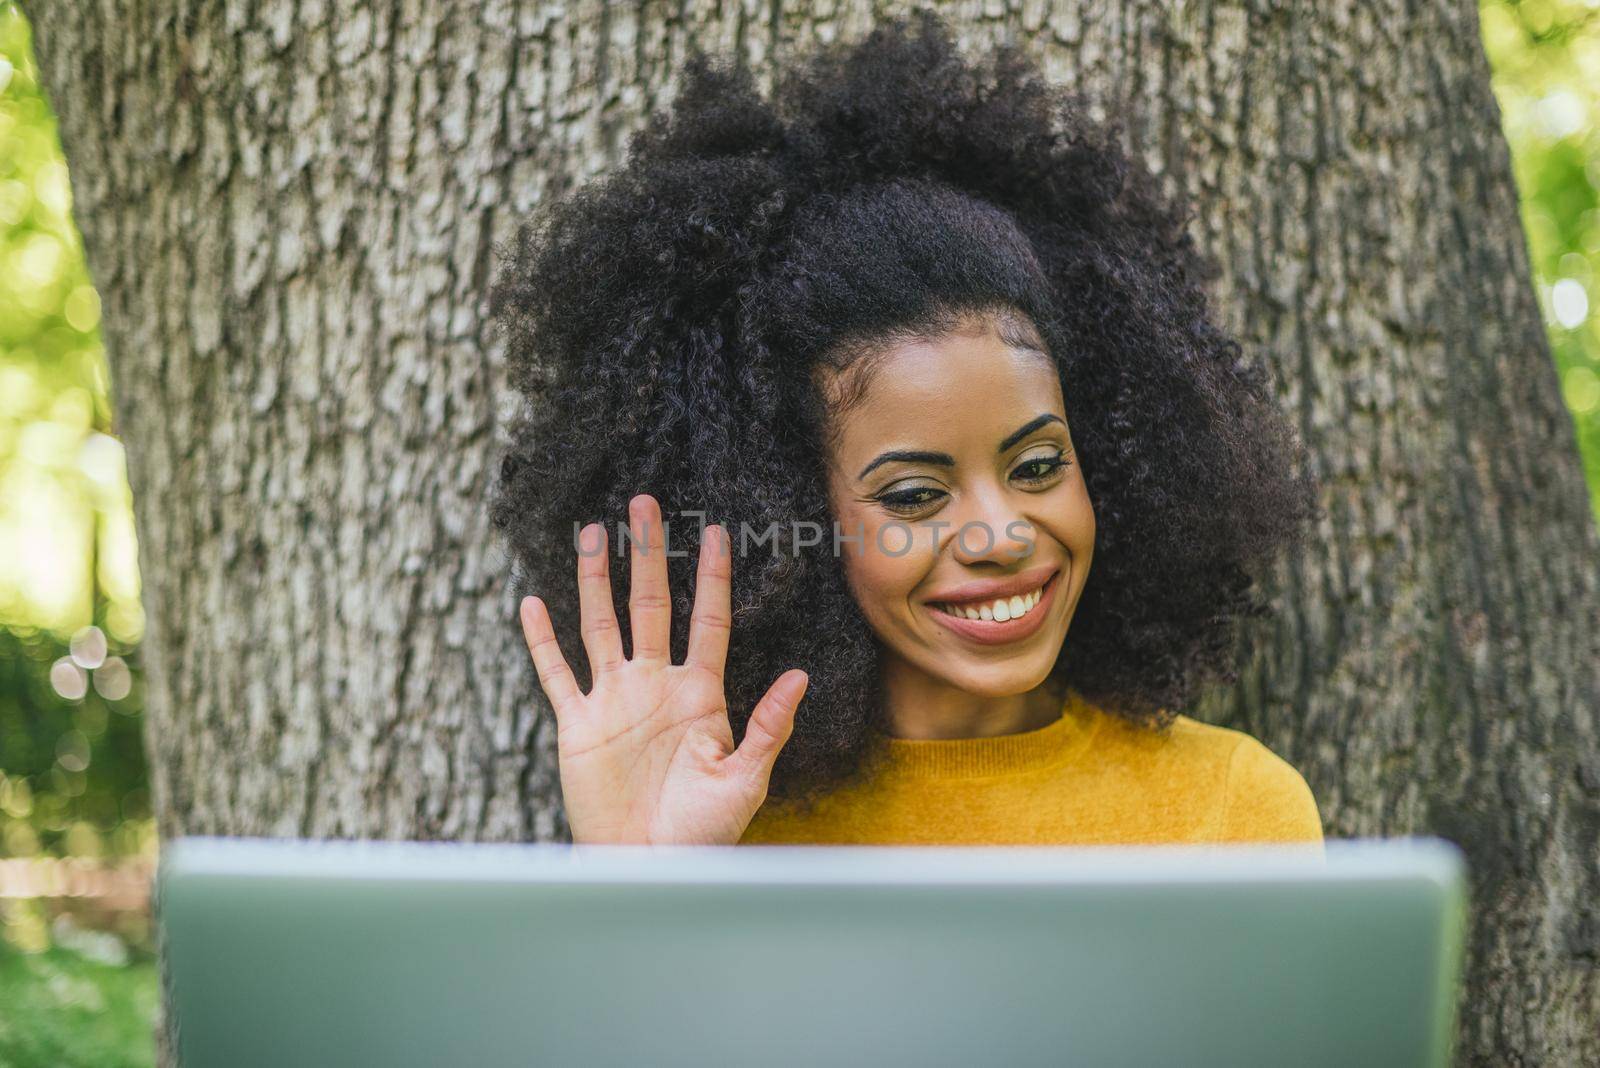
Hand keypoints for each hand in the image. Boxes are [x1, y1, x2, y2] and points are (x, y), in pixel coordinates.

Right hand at [518, 494, 808, 844]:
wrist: (650, 869)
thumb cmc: (703, 833)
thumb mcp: (745, 778)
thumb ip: (768, 725)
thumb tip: (800, 675)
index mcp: (701, 693)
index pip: (708, 620)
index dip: (712, 577)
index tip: (716, 532)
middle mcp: (655, 685)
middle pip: (650, 604)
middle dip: (648, 554)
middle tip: (645, 504)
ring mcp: (614, 700)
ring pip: (602, 623)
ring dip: (595, 579)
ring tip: (592, 531)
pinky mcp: (579, 724)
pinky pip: (556, 673)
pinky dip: (542, 639)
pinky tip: (531, 602)